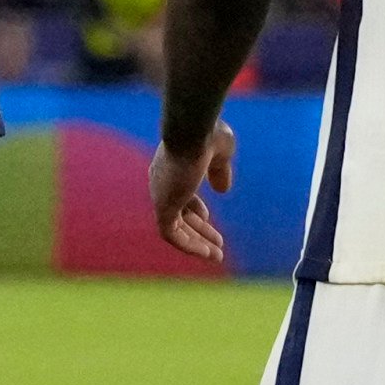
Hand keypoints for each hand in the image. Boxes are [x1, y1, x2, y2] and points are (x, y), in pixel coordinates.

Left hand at [150, 122, 236, 262]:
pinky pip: (171, 234)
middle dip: (198, 229)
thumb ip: (220, 171)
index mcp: (172, 166)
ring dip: (196, 243)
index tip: (207, 216)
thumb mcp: (221, 153)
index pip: (178, 193)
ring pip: (175, 228)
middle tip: (217, 244)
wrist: (193, 129)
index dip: (193, 208)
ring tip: (217, 256)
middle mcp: (162, 181)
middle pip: (178, 213)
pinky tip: (208, 253)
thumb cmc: (207, 133)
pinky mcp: (163, 205)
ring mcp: (161, 194)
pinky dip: (189, 245)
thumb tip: (223, 190)